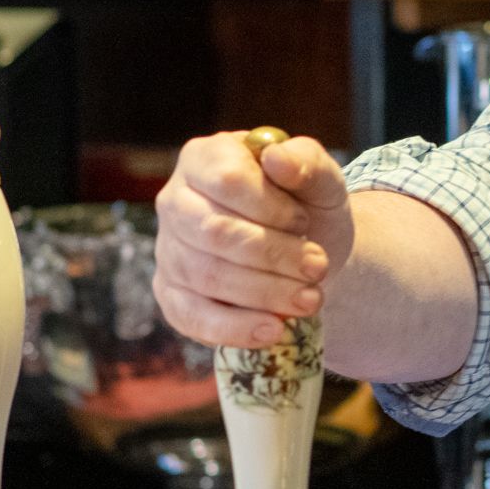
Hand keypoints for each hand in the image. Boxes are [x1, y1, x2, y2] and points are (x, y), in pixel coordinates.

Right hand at [153, 132, 350, 349]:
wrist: (306, 253)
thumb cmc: (306, 207)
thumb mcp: (321, 180)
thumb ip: (307, 162)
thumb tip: (278, 159)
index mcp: (204, 158)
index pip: (226, 180)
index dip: (270, 207)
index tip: (305, 223)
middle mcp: (175, 201)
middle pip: (213, 232)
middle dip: (273, 255)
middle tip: (318, 268)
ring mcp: (168, 250)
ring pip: (205, 276)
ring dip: (264, 293)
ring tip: (310, 299)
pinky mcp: (172, 294)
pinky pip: (191, 316)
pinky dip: (234, 328)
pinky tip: (273, 330)